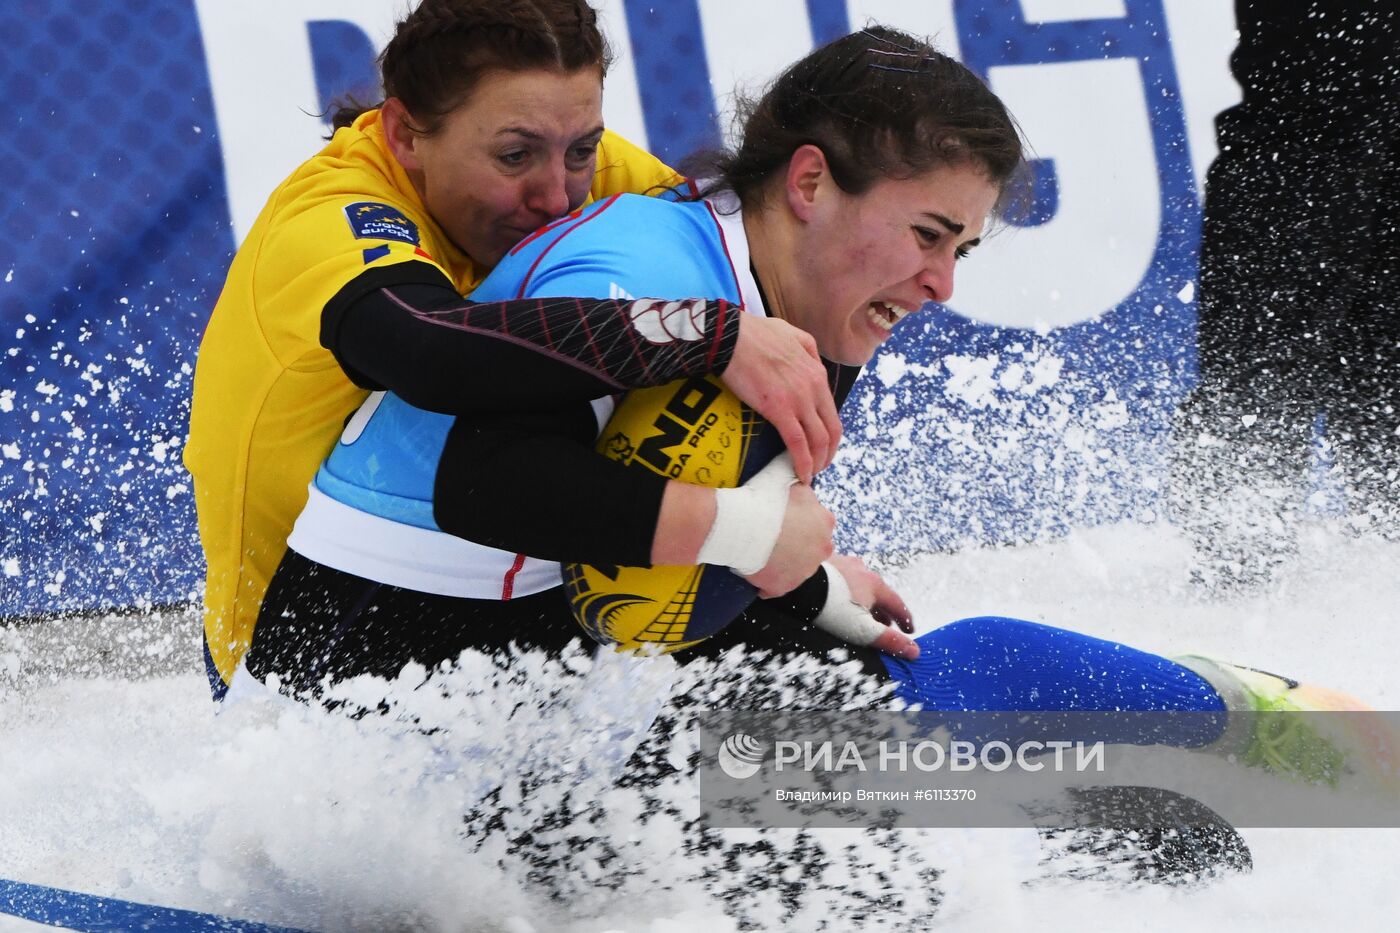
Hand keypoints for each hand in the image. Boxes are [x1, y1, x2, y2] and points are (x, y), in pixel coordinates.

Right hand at [723, 315, 841, 484]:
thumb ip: (808, 348)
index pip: (831, 409)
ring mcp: (798, 399)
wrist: (731, 337)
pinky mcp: (779, 410)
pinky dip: (803, 462)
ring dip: (818, 461)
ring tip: (810, 474)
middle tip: (819, 465)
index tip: (820, 444)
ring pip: (818, 439)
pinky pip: (798, 443)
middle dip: (828, 452)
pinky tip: (801, 474)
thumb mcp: (792, 333)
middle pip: (831, 429)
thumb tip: (813, 361)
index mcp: (817, 370)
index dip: (828, 432)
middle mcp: (814, 387)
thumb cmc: (754, 333)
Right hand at [742, 483, 834, 597]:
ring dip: (782, 563)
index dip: (800, 522)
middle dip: (796, 545)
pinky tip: (755, 569)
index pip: (818, 525)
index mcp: (825, 522)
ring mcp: (803, 571)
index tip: (784, 520)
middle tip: (774, 537)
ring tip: (762, 552)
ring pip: (795, 569)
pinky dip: (766, 582)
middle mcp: (821, 549)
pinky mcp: (783, 587)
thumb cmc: (767, 500)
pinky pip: (774, 587)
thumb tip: (804, 490)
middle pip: (810, 549)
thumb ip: (805, 493)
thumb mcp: (794, 485)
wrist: (744, 524)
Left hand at [820, 554, 918, 659]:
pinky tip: (835, 597)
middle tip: (885, 626)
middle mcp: (861, 569)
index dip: (904, 619)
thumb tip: (914, 651)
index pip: (896, 603)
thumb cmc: (831, 608)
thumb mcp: (863, 630)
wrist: (797, 585)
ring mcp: (841, 563)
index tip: (909, 630)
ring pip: (858, 584)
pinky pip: (838, 578)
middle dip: (882, 611)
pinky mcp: (823, 562)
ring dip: (862, 599)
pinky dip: (842, 590)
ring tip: (859, 612)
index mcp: (875, 584)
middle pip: (878, 593)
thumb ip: (888, 641)